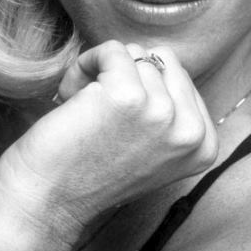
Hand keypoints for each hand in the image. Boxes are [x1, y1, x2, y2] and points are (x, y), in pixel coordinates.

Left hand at [0, 41, 217, 242]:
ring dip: (102, 73)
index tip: (122, 122)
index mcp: (203, 144)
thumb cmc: (91, 169)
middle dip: (127, 75)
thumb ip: (169, 111)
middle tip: (102, 111)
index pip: (181, 77)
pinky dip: (86, 63)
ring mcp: (162, 112)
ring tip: (86, 109)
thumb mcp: (152, 147)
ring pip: (135, 54)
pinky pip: (112, 49)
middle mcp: (191, 131)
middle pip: (162, 60)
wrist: (47, 200)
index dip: (145, 88)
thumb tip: (159, 59)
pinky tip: (71, 95)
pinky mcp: (128, 95)